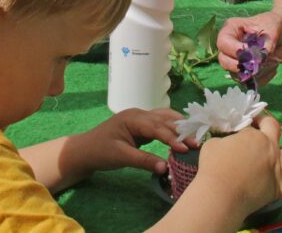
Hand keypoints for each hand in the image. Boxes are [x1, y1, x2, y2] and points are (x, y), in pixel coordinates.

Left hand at [76, 108, 191, 175]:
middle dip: (181, 130)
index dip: (172, 137)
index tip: (185, 149)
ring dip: (179, 127)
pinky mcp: (141, 126)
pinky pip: (160, 124)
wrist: (85, 150)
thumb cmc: (100, 152)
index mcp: (133, 118)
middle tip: (197, 142)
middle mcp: (138, 114)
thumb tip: (165, 168)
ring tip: (194, 136)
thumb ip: (144, 161)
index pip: (157, 127)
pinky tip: (181, 136)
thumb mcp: (121, 157)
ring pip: (164, 118)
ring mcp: (140, 118)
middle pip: (164, 119)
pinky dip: (171, 129)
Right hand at [196, 114, 281, 211]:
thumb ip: (225, 141)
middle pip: (276, 129)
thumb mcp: (214, 144)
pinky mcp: (280, 189)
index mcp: (254, 136)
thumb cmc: (213, 166)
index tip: (238, 129)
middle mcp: (270, 148)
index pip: (251, 126)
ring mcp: (278, 169)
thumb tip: (228, 143)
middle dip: (268, 126)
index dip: (244, 126)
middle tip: (258, 129)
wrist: (220, 193)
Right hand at [217, 12, 281, 83]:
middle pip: (224, 61)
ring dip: (256, 73)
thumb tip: (261, 58)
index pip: (223, 42)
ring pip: (236, 74)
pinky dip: (262, 78)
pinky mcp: (245, 72)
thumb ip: (267, 41)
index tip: (251, 54)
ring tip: (272, 62)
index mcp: (232, 29)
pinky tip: (273, 68)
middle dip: (242, 65)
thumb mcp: (273, 27)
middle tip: (259, 63)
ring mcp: (236, 61)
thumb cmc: (275, 25)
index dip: (234, 50)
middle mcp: (230, 46)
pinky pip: (249, 82)